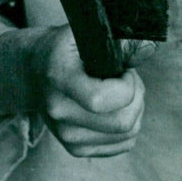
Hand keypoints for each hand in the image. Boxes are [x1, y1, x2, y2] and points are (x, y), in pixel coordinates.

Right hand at [30, 26, 144, 157]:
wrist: (33, 72)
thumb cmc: (64, 47)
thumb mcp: (83, 30)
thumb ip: (114, 38)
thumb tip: (148, 48)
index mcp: (59, 79)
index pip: (100, 99)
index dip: (126, 85)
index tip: (124, 69)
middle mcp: (60, 114)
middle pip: (122, 121)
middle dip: (137, 96)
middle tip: (127, 77)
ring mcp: (67, 137)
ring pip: (128, 134)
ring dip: (136, 108)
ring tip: (121, 89)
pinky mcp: (76, 149)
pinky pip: (124, 144)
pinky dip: (130, 124)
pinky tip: (117, 106)